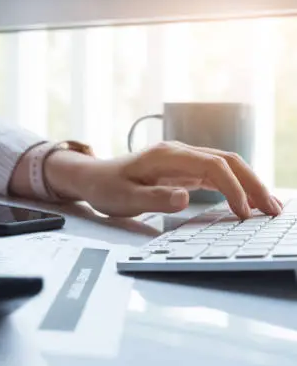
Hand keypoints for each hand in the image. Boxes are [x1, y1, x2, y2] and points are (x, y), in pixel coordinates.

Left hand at [45, 141, 281, 218]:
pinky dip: (235, 186)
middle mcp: (179, 152)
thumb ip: (154, 198)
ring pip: (225, 166)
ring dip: (248, 184)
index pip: (212, 165)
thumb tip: (186, 198)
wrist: (92, 177)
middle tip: (273, 210)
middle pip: (227, 161)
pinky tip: (247, 202)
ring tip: (269, 208)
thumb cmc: (106, 187)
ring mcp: (182, 159)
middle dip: (253, 183)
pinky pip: (215, 174)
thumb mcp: (124, 198)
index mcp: (166, 155)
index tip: (243, 213)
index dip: (233, 188)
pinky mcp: (183, 169)